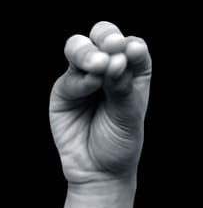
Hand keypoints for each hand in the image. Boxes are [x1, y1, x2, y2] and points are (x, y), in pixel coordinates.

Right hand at [49, 21, 151, 188]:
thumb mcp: (129, 114)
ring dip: (89, 53)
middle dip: (107, 37)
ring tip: (100, 64)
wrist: (98, 169)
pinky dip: (81, 78)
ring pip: (79, 47)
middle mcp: (107, 68)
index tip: (133, 51)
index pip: (132, 46)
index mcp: (131, 70)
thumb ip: (122, 86)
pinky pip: (70, 76)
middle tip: (113, 46)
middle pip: (103, 37)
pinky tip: (91, 85)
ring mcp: (84, 77)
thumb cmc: (121, 141)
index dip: (131, 45)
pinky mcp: (65, 89)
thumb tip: (116, 57)